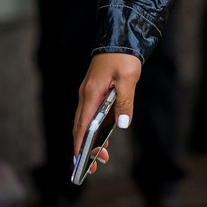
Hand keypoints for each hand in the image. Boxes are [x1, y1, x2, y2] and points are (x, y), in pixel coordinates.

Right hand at [73, 53, 140, 176]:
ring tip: (102, 157)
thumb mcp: (127, 80)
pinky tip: (105, 139)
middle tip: (94, 167)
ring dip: (92, 140)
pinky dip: (98, 129)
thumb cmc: (123, 57)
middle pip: (81, 127)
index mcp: (90, 94)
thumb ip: (124, 103)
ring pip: (87, 123)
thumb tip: (122, 125)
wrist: (121, 38)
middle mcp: (86, 96)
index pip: (81, 125)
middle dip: (84, 148)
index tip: (79, 162)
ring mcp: (90, 94)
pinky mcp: (97, 93)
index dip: (79, 145)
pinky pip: (94, 115)